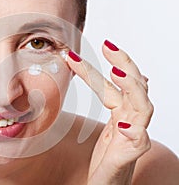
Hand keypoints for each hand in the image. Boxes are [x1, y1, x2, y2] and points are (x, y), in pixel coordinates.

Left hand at [67, 40, 152, 184]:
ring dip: (132, 88)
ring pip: (143, 107)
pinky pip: (139, 141)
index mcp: (121, 113)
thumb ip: (112, 101)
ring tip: (116, 72)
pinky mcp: (130, 155)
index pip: (110, 85)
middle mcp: (130, 120)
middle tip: (107, 45)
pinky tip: (121, 124)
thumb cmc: (108, 157)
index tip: (72, 55)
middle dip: (123, 63)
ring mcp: (133, 136)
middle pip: (134, 86)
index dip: (94, 69)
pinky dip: (134, 131)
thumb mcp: (107, 125)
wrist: (108, 184)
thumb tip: (117, 76)